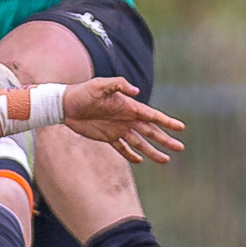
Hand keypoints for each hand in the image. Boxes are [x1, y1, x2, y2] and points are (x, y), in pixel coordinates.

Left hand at [62, 77, 185, 163]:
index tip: (180, 128)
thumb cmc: (83, 92)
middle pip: (150, 131)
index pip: (152, 116)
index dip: (166, 122)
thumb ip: (118, 85)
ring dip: (152, 151)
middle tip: (180, 148)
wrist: (65, 104)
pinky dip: (130, 154)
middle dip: (165, 139)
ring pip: (140, 142)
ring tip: (165, 160)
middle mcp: (126, 118)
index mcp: (128, 106)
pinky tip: (140, 161)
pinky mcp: (107, 136)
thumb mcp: (100, 85)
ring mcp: (118, 128)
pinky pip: (122, 148)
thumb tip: (136, 91)